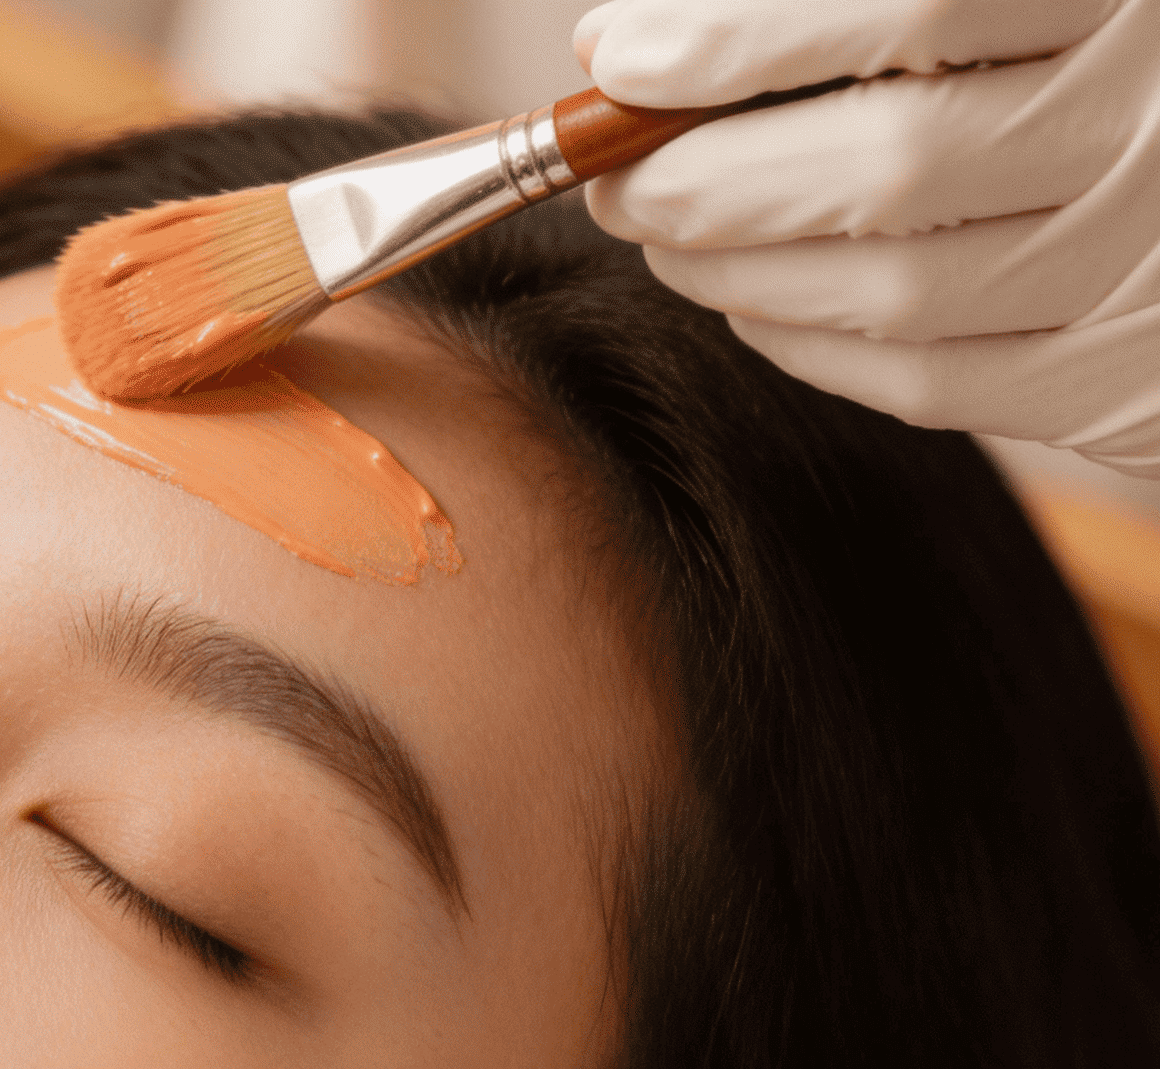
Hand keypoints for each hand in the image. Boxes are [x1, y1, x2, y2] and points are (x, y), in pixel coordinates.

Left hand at [572, 0, 1159, 476]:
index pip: (910, 1)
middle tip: (612, 176)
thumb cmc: (1063, 58)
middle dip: (705, 179)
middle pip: (889, 163)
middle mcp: (1149, 121)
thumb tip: (621, 47)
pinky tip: (751, 298)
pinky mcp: (1120, 379)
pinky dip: (803, 342)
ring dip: (734, 270)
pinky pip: (926, 381)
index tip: (616, 58)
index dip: (735, 36)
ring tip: (662, 233)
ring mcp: (1144, 259)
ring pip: (894, 290)